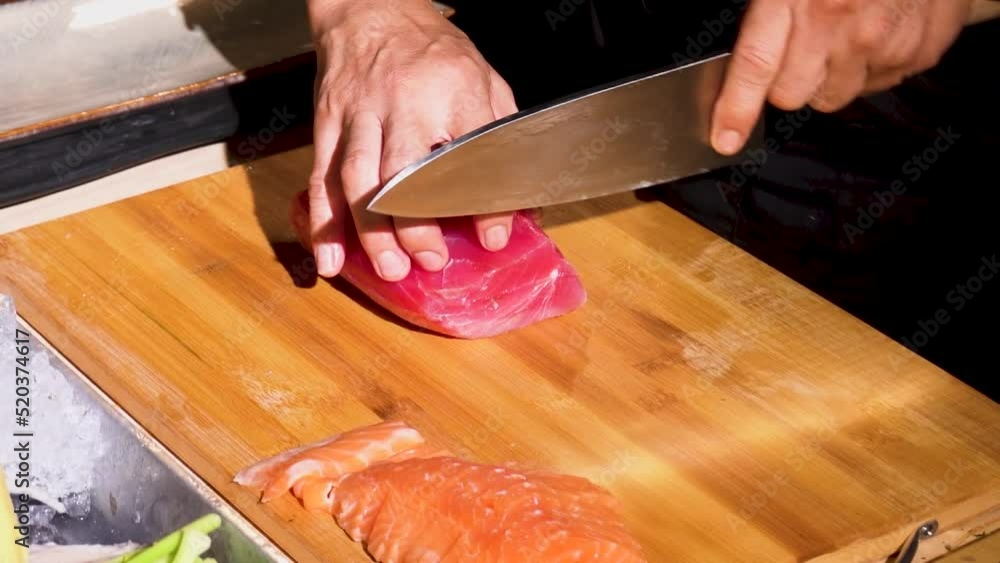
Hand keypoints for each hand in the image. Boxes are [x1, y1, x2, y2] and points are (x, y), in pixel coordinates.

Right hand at [305, 0, 517, 279]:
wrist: (371, 10)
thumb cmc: (434, 53)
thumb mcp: (483, 79)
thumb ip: (501, 136)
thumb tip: (523, 200)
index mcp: (453, 90)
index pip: (472, 151)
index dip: (483, 200)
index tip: (494, 237)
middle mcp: (403, 102)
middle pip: (403, 171)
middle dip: (414, 224)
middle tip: (430, 261)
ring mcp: (359, 113)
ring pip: (357, 178)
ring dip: (370, 231)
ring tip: (388, 269)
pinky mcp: (328, 123)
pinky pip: (320, 177)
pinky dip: (324, 222)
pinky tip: (329, 257)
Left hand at [710, 0, 972, 154]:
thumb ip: (766, 10)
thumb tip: (743, 48)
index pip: (756, 66)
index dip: (736, 108)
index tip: (725, 138)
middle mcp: (841, 23)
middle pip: (792, 95)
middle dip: (786, 82)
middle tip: (798, 45)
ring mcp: (883, 42)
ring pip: (835, 96)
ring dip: (831, 76)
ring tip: (842, 32)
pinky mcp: (917, 52)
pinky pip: (878, 83)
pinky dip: (871, 65)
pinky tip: (876, 29)